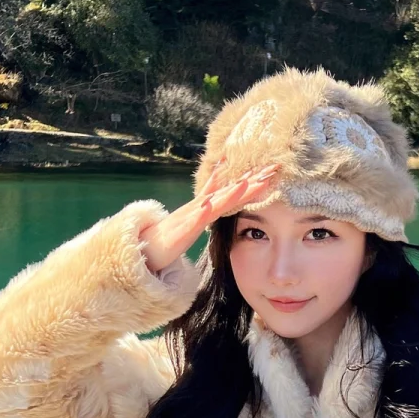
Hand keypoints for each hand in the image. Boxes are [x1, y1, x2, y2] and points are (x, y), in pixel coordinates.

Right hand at [141, 156, 283, 275]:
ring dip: (229, 193)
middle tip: (272, 170)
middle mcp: (201, 206)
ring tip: (245, 184)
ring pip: (213, 202)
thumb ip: (208, 200)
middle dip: (251, 181)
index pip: (234, 190)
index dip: (253, 180)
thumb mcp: (196, 216)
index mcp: (208, 205)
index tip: (273, 171)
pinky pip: (192, 220)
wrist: (145, 247)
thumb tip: (221, 185)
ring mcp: (191, 216)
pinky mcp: (181, 230)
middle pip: (229, 191)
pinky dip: (201, 212)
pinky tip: (209, 205)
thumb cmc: (171, 233)